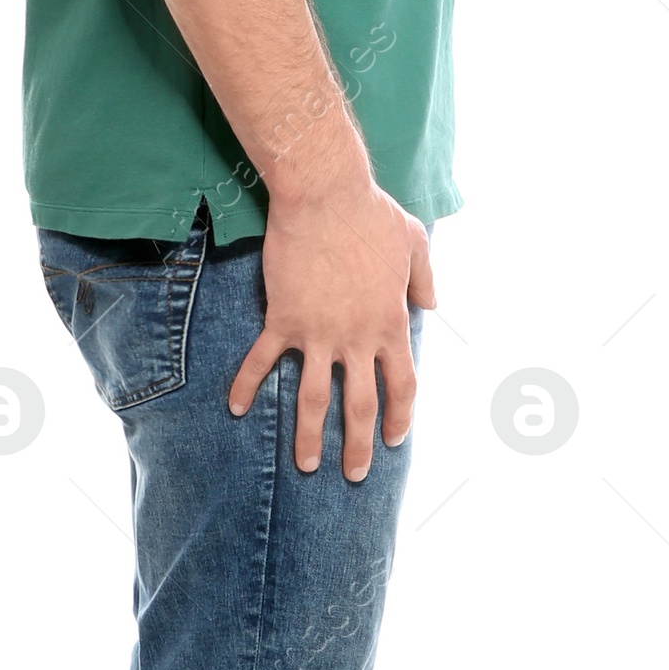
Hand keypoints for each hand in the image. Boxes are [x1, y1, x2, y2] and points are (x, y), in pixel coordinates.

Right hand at [228, 168, 434, 479]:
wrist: (324, 195)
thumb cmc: (371, 213)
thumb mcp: (414, 243)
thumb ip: (424, 278)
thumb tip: (433, 302)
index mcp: (391, 323)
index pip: (402, 385)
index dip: (401, 417)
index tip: (395, 439)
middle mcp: (357, 337)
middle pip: (361, 405)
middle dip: (358, 446)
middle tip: (354, 474)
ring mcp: (320, 332)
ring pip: (315, 398)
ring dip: (310, 436)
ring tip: (308, 465)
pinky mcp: (284, 319)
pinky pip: (263, 360)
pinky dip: (247, 383)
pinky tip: (234, 406)